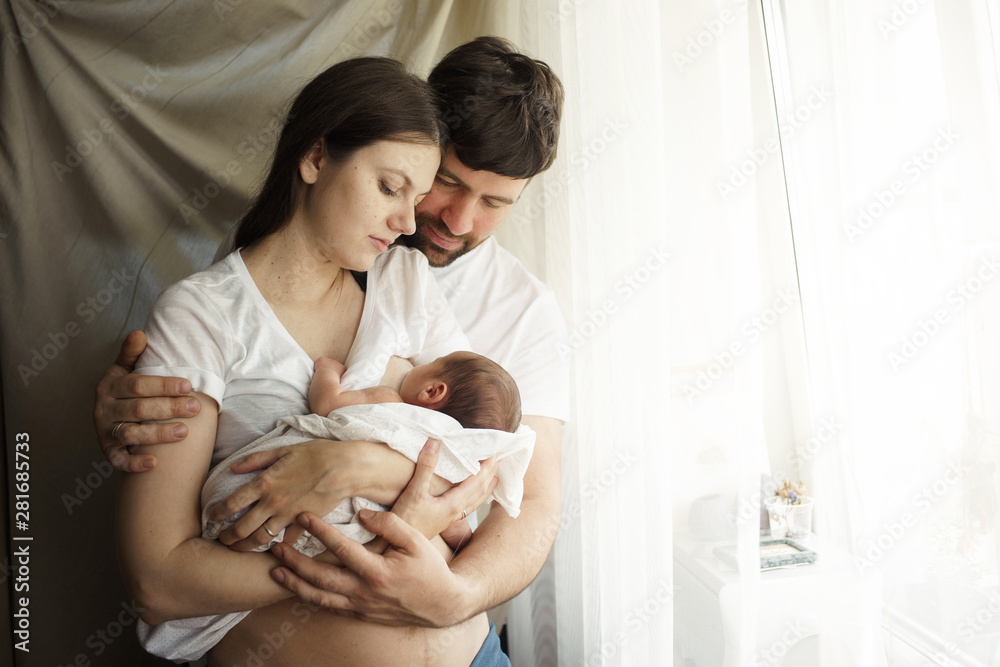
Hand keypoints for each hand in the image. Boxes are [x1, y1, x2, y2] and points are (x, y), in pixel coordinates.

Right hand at [93, 330, 200, 471]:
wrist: (108, 414)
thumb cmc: (124, 389)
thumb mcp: (124, 369)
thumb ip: (131, 353)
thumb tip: (140, 334)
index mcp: (110, 386)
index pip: (138, 385)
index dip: (164, 385)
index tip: (189, 385)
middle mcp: (104, 409)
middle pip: (139, 409)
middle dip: (169, 408)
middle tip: (196, 407)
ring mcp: (105, 431)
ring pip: (131, 434)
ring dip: (157, 434)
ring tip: (184, 432)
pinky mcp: (107, 451)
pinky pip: (118, 460)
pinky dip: (134, 463)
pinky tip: (154, 464)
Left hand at [209, 440, 366, 551]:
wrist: (346, 467)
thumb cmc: (317, 454)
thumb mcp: (284, 450)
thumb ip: (256, 459)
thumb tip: (233, 466)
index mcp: (265, 483)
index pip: (232, 503)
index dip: (218, 513)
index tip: (212, 517)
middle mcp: (273, 503)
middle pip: (242, 528)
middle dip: (228, 537)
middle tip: (221, 541)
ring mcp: (288, 515)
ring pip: (260, 539)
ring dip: (246, 546)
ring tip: (238, 549)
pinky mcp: (304, 523)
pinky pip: (286, 540)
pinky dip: (278, 546)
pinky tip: (271, 548)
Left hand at [268, 441, 498, 626]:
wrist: (443, 604)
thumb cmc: (430, 568)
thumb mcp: (417, 540)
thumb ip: (390, 524)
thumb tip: (362, 514)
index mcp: (378, 572)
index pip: (342, 549)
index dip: (321, 532)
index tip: (304, 516)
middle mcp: (365, 593)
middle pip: (321, 578)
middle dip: (295, 562)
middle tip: (275, 546)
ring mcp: (360, 607)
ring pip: (319, 598)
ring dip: (294, 584)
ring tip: (275, 571)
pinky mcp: (360, 615)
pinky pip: (329, 608)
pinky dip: (310, 598)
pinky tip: (297, 588)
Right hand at [391, 440, 497, 539]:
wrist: (397, 547)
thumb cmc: (406, 520)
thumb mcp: (414, 491)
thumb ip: (426, 467)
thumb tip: (435, 443)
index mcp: (453, 503)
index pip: (476, 482)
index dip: (486, 467)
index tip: (495, 453)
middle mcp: (456, 512)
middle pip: (480, 491)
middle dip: (490, 475)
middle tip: (499, 460)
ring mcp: (451, 518)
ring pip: (475, 501)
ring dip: (486, 487)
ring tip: (494, 478)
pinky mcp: (445, 521)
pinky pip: (468, 507)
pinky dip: (476, 498)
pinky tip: (473, 497)